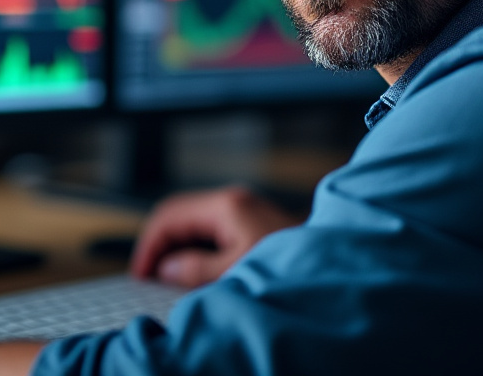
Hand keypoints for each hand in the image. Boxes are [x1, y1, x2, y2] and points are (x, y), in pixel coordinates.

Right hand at [131, 186, 302, 287]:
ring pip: (194, 224)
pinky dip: (197, 250)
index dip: (149, 245)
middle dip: (160, 245)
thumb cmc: (297, 266)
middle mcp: (234, 202)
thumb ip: (197, 270)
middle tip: (148, 277)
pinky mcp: (254, 224)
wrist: (343, 265)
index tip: (140, 273)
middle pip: (179, 215)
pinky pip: (212, 231)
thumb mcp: (237, 272)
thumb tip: (168, 270)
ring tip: (169, 280)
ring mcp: (245, 211)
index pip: (168, 215)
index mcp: (227, 205)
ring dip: (178, 249)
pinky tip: (197, 273)